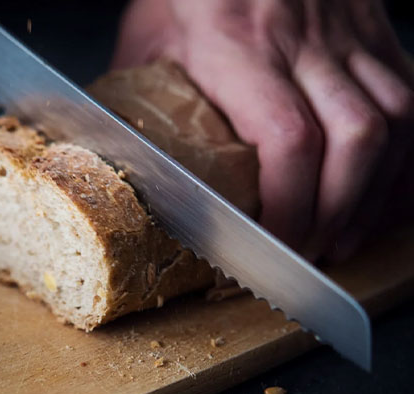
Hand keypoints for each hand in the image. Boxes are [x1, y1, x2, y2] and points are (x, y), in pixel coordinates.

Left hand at [113, 0, 413, 261]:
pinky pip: (410, 94)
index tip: (273, 244)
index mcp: (237, 43)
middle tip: (312, 252)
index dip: (289, 204)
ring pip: (394, 119)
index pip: (286, 138)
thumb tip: (120, 158)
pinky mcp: (373, 30)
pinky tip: (382, 193)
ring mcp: (347, 32)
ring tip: (345, 235)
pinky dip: (402, 154)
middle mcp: (303, 38)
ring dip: (374, 191)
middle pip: (353, 138)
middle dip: (337, 211)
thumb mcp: (148, 33)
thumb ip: (140, 95)